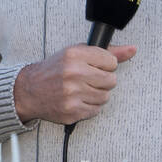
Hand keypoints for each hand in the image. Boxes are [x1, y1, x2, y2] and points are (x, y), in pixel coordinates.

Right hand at [13, 43, 136, 124]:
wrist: (28, 91)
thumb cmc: (53, 70)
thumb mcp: (76, 53)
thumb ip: (107, 52)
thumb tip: (133, 49)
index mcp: (74, 55)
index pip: (111, 61)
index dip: (104, 65)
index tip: (93, 66)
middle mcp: (73, 73)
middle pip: (111, 80)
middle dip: (102, 80)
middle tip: (86, 79)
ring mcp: (73, 94)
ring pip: (106, 96)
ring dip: (96, 94)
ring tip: (80, 90)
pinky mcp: (72, 111)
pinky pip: (96, 110)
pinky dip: (89, 106)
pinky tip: (76, 100)